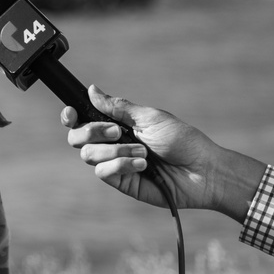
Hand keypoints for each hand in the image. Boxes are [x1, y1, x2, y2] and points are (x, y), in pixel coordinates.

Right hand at [62, 86, 264, 220]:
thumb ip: (118, 107)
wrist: (202, 170)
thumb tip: (91, 90)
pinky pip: (103, 173)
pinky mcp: (122, 183)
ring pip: (89, 155)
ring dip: (116, 151)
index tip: (71, 113)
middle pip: (77, 138)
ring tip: (144, 154)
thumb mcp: (149, 117)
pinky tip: (143, 166)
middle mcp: (112, 144)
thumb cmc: (182, 140)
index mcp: (118, 124)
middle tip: (118, 132)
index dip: (71, 116)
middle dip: (92, 131)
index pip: (83, 119)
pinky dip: (121, 165)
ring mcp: (116, 164)